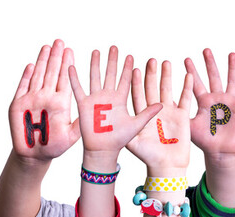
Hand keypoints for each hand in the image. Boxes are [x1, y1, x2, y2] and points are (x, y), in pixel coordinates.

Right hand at [9, 39, 79, 162]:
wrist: (34, 156)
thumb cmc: (54, 147)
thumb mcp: (71, 137)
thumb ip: (79, 125)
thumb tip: (90, 113)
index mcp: (61, 102)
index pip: (64, 79)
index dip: (67, 65)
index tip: (70, 50)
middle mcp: (47, 97)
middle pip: (51, 73)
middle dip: (55, 57)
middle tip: (60, 41)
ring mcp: (32, 100)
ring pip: (38, 76)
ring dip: (42, 62)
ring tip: (46, 47)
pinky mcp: (18, 105)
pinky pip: (22, 88)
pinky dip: (26, 77)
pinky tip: (30, 65)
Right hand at [70, 46, 161, 216]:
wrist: (103, 150)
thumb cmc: (120, 140)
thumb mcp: (137, 125)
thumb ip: (148, 113)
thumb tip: (163, 104)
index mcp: (120, 100)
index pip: (125, 80)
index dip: (127, 68)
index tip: (130, 56)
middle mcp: (107, 97)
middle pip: (110, 74)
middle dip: (112, 61)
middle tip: (114, 47)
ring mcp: (95, 100)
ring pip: (95, 77)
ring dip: (95, 64)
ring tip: (96, 51)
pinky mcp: (83, 105)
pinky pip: (78, 89)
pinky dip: (74, 78)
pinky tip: (71, 67)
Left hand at [126, 59, 193, 176]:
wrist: (166, 166)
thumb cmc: (148, 156)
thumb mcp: (133, 143)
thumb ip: (126, 130)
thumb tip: (113, 120)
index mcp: (141, 115)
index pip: (137, 94)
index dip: (135, 82)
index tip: (133, 68)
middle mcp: (154, 111)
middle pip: (152, 88)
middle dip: (151, 74)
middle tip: (150, 60)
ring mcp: (169, 112)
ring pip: (167, 90)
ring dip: (166, 76)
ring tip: (165, 62)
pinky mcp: (182, 116)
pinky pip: (185, 99)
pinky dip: (187, 87)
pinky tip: (187, 75)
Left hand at [186, 49, 234, 155]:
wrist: (219, 152)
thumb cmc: (203, 140)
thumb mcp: (187, 125)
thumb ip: (177, 114)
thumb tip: (158, 108)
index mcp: (203, 101)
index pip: (195, 83)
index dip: (191, 72)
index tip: (185, 58)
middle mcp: (217, 98)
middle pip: (213, 77)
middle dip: (209, 64)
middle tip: (205, 49)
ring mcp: (230, 102)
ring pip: (232, 81)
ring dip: (232, 68)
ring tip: (231, 54)